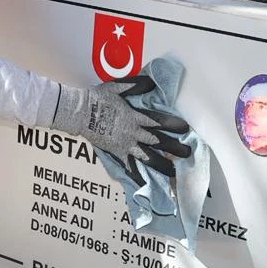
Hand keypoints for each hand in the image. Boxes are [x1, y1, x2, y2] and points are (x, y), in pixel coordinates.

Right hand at [53, 76, 192, 178]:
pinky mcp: (116, 153)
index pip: (158, 122)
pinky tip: (146, 184)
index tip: (185, 129)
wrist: (79, 112)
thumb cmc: (97, 98)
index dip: (173, 125)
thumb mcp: (116, 87)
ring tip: (173, 171)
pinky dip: (138, 175)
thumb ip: (135, 85)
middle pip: (158, 142)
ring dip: (161, 164)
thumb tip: (152, 83)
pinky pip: (129, 166)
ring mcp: (125, 144)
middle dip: (174, 148)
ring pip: (148, 157)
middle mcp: (133, 132)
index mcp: (135, 117)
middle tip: (187, 153)